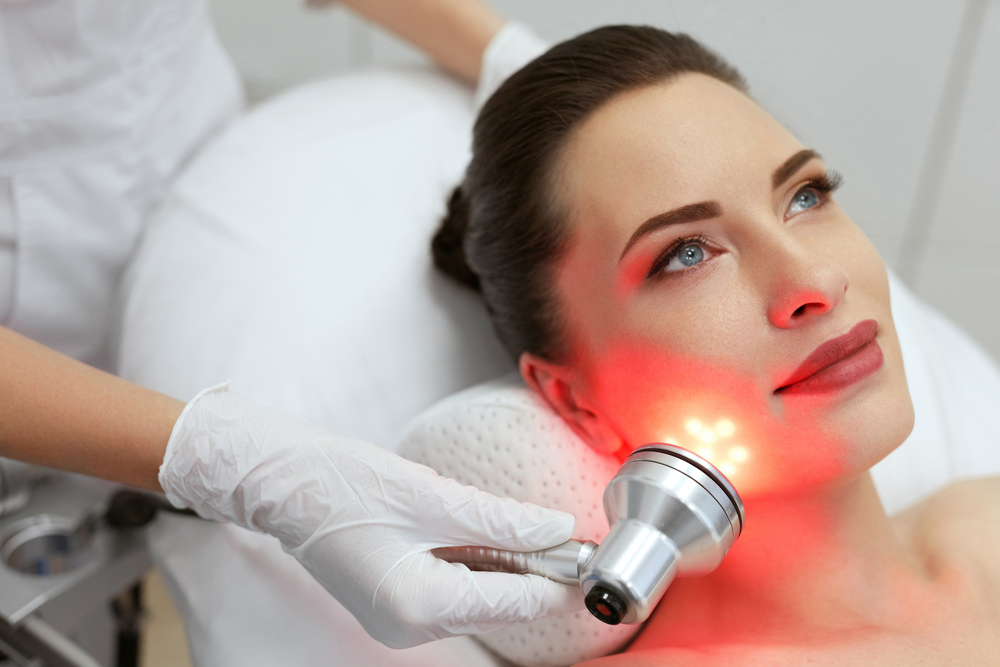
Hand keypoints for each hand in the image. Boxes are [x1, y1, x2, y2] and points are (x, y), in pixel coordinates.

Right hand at [160, 383, 582, 647]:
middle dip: (535, 569)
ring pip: (478, 598)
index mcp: (421, 605)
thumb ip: (499, 520)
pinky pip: (451, 591)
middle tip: (562, 530)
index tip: (590, 549)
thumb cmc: (340, 483)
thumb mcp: (430, 496)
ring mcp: (398, 621)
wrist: (279, 482)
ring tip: (524, 527)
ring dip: (505, 565)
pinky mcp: (392, 605)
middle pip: (500, 604)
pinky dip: (474, 565)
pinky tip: (482, 534)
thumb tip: (555, 529)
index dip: (559, 573)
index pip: (517, 600)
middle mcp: (410, 627)